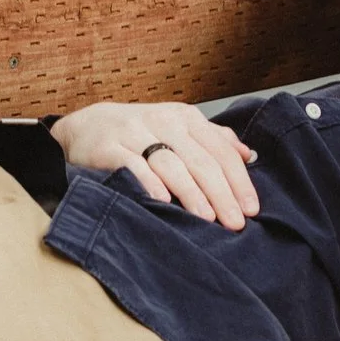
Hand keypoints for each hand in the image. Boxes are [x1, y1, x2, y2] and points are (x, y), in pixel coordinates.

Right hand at [51, 101, 260, 229]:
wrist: (87, 126)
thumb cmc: (141, 132)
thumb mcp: (179, 127)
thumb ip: (214, 140)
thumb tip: (249, 154)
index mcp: (186, 118)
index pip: (220, 150)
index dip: (239, 180)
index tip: (251, 208)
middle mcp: (164, 122)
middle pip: (200, 160)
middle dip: (221, 193)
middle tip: (235, 222)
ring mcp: (135, 133)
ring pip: (171, 164)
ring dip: (192, 193)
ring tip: (207, 218)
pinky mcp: (109, 147)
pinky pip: (133, 166)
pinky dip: (149, 183)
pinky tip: (163, 201)